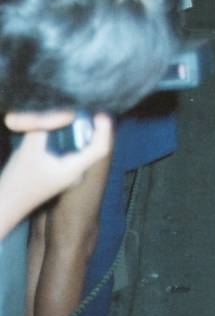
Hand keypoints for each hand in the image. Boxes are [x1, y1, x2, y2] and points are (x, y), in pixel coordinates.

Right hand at [0, 112, 113, 236]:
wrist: (3, 207)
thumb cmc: (16, 181)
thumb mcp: (29, 148)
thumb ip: (46, 126)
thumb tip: (69, 112)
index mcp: (74, 169)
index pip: (101, 148)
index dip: (104, 129)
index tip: (97, 112)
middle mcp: (75, 172)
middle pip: (92, 143)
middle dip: (88, 124)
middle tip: (79, 108)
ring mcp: (67, 174)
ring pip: (81, 146)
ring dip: (77, 130)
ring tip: (68, 114)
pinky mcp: (58, 172)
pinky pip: (71, 150)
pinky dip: (67, 137)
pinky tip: (56, 128)